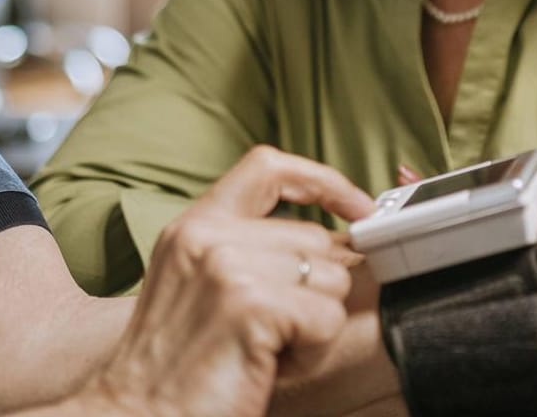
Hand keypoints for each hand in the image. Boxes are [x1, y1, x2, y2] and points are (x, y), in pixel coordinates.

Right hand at [93, 146, 374, 416]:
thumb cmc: (178, 370)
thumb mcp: (206, 288)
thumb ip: (256, 251)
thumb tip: (343, 242)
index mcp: (193, 226)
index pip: (268, 168)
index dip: (323, 181)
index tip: (357, 207)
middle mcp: (207, 235)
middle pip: (317, 238)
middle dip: (314, 292)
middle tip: (271, 334)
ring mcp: (227, 266)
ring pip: (331, 278)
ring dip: (313, 325)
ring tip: (265, 350)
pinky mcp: (250, 304)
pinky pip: (326, 318)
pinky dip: (310, 353)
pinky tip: (268, 366)